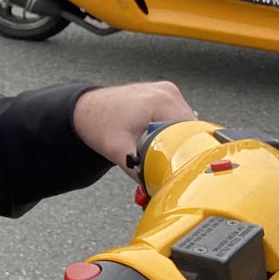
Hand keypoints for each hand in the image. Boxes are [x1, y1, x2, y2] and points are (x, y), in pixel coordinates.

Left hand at [72, 81, 195, 175]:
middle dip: (184, 148)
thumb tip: (162, 188)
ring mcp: (167, 91)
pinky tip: (162, 141)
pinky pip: (179, 117)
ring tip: (163, 152)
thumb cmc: (99, 127)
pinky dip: (174, 131)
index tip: (184, 169)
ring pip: (187, 123)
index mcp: (161, 102)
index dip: (191, 153)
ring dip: (180, 140)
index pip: (192, 132)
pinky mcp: (165, 94)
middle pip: (192, 127)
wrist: (86, 111)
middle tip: (172, 165)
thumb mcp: (120, 153)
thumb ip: (142, 171)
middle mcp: (168, 92)